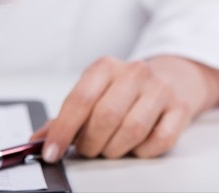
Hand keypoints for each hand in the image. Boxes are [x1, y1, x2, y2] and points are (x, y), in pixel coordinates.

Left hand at [32, 55, 218, 160]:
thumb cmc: (125, 91)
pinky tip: (137, 144)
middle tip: (88, 148)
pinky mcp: (179, 109)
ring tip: (110, 147)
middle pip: (105, 117)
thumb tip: (38, 139)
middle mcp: (135, 72)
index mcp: (106, 67)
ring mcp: (160, 89)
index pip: (80, 99)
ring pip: (131, 132)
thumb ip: (65, 117)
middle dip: (91, 143)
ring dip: (114, 149)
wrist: (171, 78)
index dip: (63, 130)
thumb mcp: (93, 93)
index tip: (52, 152)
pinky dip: (142, 151)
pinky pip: (157, 142)